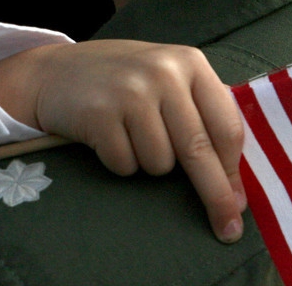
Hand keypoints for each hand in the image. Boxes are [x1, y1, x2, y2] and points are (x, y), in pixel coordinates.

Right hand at [0, 39, 244, 242]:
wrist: (54, 71)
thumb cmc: (120, 80)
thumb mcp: (166, 77)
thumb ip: (201, 111)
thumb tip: (233, 183)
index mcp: (190, 61)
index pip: (226, 126)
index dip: (233, 171)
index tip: (238, 203)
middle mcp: (163, 72)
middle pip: (199, 150)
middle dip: (215, 195)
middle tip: (227, 228)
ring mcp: (129, 91)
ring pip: (161, 163)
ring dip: (147, 163)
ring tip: (129, 135)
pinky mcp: (100, 113)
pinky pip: (126, 165)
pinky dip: (119, 162)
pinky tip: (107, 136)